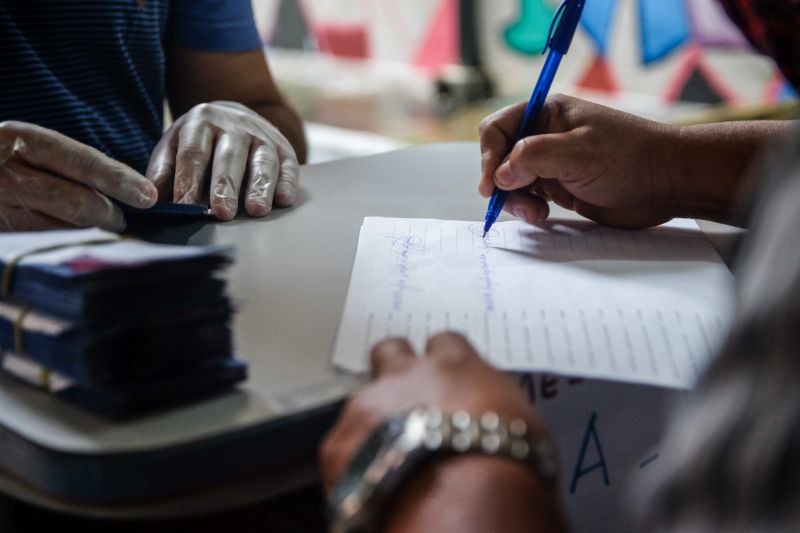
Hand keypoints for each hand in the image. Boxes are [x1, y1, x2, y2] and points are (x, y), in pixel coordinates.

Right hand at [0, 121, 157, 231]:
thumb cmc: (1, 165)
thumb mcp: (24, 149)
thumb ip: (65, 164)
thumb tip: (125, 190)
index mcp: (17, 138)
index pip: (81, 161)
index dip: (119, 179)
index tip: (149, 196)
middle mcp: (4, 172)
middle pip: (76, 201)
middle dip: (108, 215)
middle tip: (121, 220)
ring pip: (61, 229)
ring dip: (89, 235)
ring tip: (101, 233)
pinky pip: (41, 246)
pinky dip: (64, 247)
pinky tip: (76, 246)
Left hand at [146, 101, 298, 220]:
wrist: (237, 117)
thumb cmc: (201, 142)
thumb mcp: (175, 146)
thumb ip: (163, 171)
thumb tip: (150, 200)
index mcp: (201, 122)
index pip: (194, 153)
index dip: (189, 181)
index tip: (185, 207)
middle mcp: (234, 125)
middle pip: (229, 157)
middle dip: (225, 186)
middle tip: (222, 212)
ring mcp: (263, 136)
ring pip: (262, 161)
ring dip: (260, 187)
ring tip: (256, 211)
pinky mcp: (285, 149)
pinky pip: (289, 166)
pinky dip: (287, 183)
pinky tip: (284, 200)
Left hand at [321, 333, 566, 532]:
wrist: (465, 500)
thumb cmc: (506, 468)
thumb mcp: (519, 423)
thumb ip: (494, 406)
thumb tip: (494, 416)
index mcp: (455, 366)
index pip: (444, 342)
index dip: (443, 360)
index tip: (447, 377)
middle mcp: (406, 376)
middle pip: (390, 350)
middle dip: (395, 369)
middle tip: (406, 397)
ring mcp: (367, 407)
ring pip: (361, 397)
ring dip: (374, 417)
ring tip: (389, 449)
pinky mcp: (339, 446)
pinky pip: (340, 444)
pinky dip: (354, 458)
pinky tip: (372, 475)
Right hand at [479, 94, 677, 228]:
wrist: (668, 184)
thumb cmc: (632, 158)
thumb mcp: (580, 153)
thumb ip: (535, 158)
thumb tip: (500, 175)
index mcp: (547, 113)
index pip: (498, 129)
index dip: (489, 155)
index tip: (492, 184)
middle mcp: (545, 136)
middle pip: (499, 157)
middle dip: (501, 182)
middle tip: (514, 202)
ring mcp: (552, 163)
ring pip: (511, 181)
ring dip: (515, 200)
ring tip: (536, 213)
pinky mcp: (560, 188)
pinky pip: (528, 197)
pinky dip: (528, 208)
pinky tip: (543, 215)